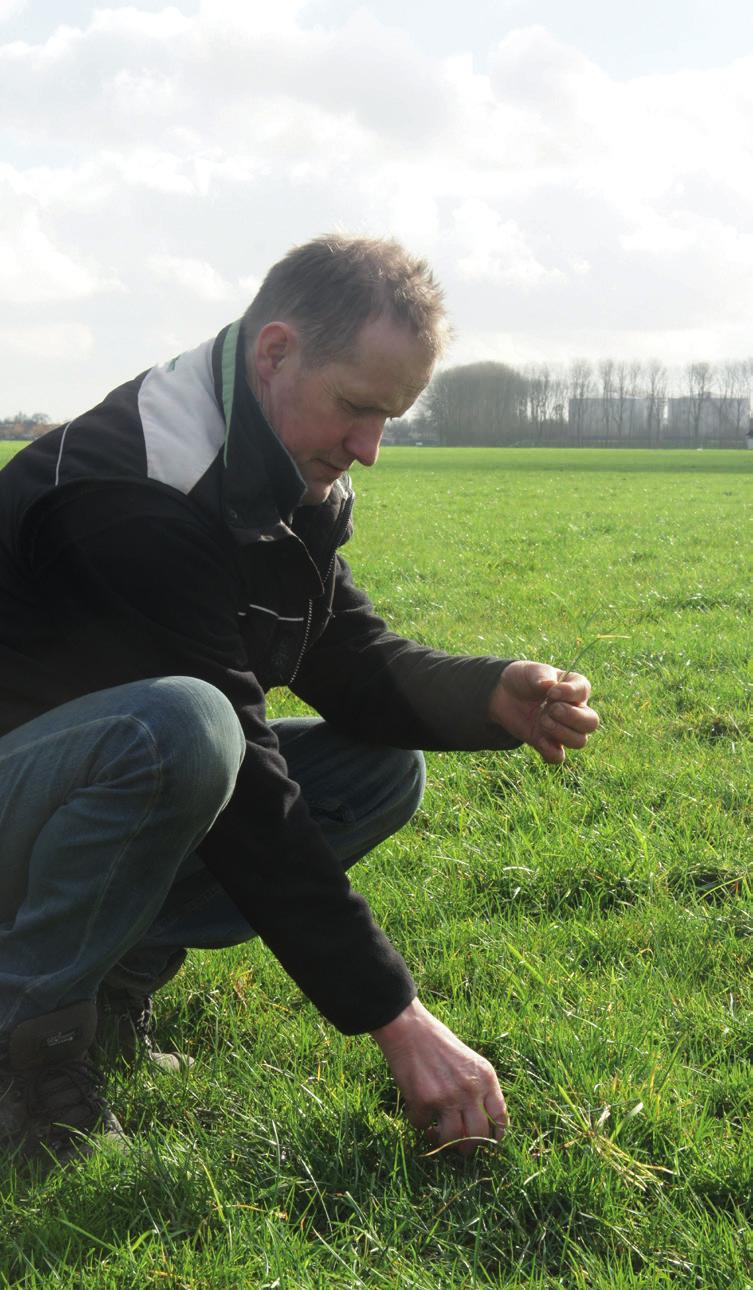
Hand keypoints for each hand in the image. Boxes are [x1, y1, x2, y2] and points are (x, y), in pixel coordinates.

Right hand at [371, 997, 507, 1155]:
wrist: (410, 1029)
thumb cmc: (439, 1043)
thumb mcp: (470, 1061)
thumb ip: (478, 1088)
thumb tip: (479, 1123)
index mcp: (486, 1078)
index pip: (500, 1118)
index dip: (495, 1136)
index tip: (486, 1142)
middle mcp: (470, 1089)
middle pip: (478, 1135)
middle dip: (468, 1147)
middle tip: (459, 1147)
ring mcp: (447, 1097)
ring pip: (452, 1139)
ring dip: (443, 1142)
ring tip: (436, 1134)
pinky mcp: (424, 1101)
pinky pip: (422, 1126)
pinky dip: (419, 1123)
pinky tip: (417, 1111)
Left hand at [489, 660, 598, 763]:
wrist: (502, 695)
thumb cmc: (523, 679)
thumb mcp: (530, 670)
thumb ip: (541, 675)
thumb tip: (550, 685)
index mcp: (575, 688)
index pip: (584, 691)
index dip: (570, 693)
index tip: (551, 692)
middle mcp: (575, 710)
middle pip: (591, 722)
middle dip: (573, 717)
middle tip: (551, 709)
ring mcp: (562, 729)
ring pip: (580, 741)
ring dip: (562, 733)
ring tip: (542, 721)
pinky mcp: (548, 743)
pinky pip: (558, 757)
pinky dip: (551, 751)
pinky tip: (539, 739)